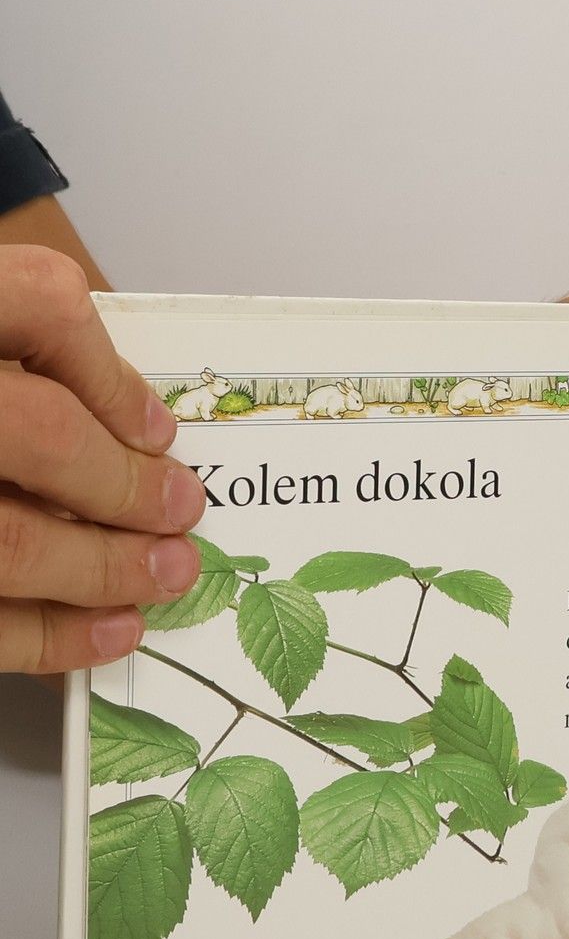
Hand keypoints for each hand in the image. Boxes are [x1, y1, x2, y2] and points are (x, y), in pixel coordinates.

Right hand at [0, 246, 205, 671]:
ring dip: (104, 568)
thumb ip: (22, 353)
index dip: (112, 372)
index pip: (40, 303)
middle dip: (127, 484)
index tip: (156, 428)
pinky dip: (47, 635)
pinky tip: (106, 631)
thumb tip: (131, 425)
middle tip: (181, 509)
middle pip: (41, 432)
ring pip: (11, 543)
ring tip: (166, 574)